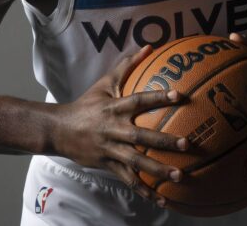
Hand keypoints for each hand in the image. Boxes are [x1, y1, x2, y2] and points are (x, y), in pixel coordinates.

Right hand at [51, 45, 188, 205]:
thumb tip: (149, 47)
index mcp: (114, 108)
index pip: (138, 100)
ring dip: (159, 170)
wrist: (59, 130)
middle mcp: (114, 129)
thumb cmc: (87, 104)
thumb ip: (127, 66)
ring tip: (181, 175)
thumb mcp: (104, 83)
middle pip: (141, 136)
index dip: (157, 97)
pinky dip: (144, 190)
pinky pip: (128, 180)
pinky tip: (162, 198)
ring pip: (136, 162)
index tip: (179, 95)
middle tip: (187, 143)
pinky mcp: (108, 165)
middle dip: (164, 141)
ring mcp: (111, 149)